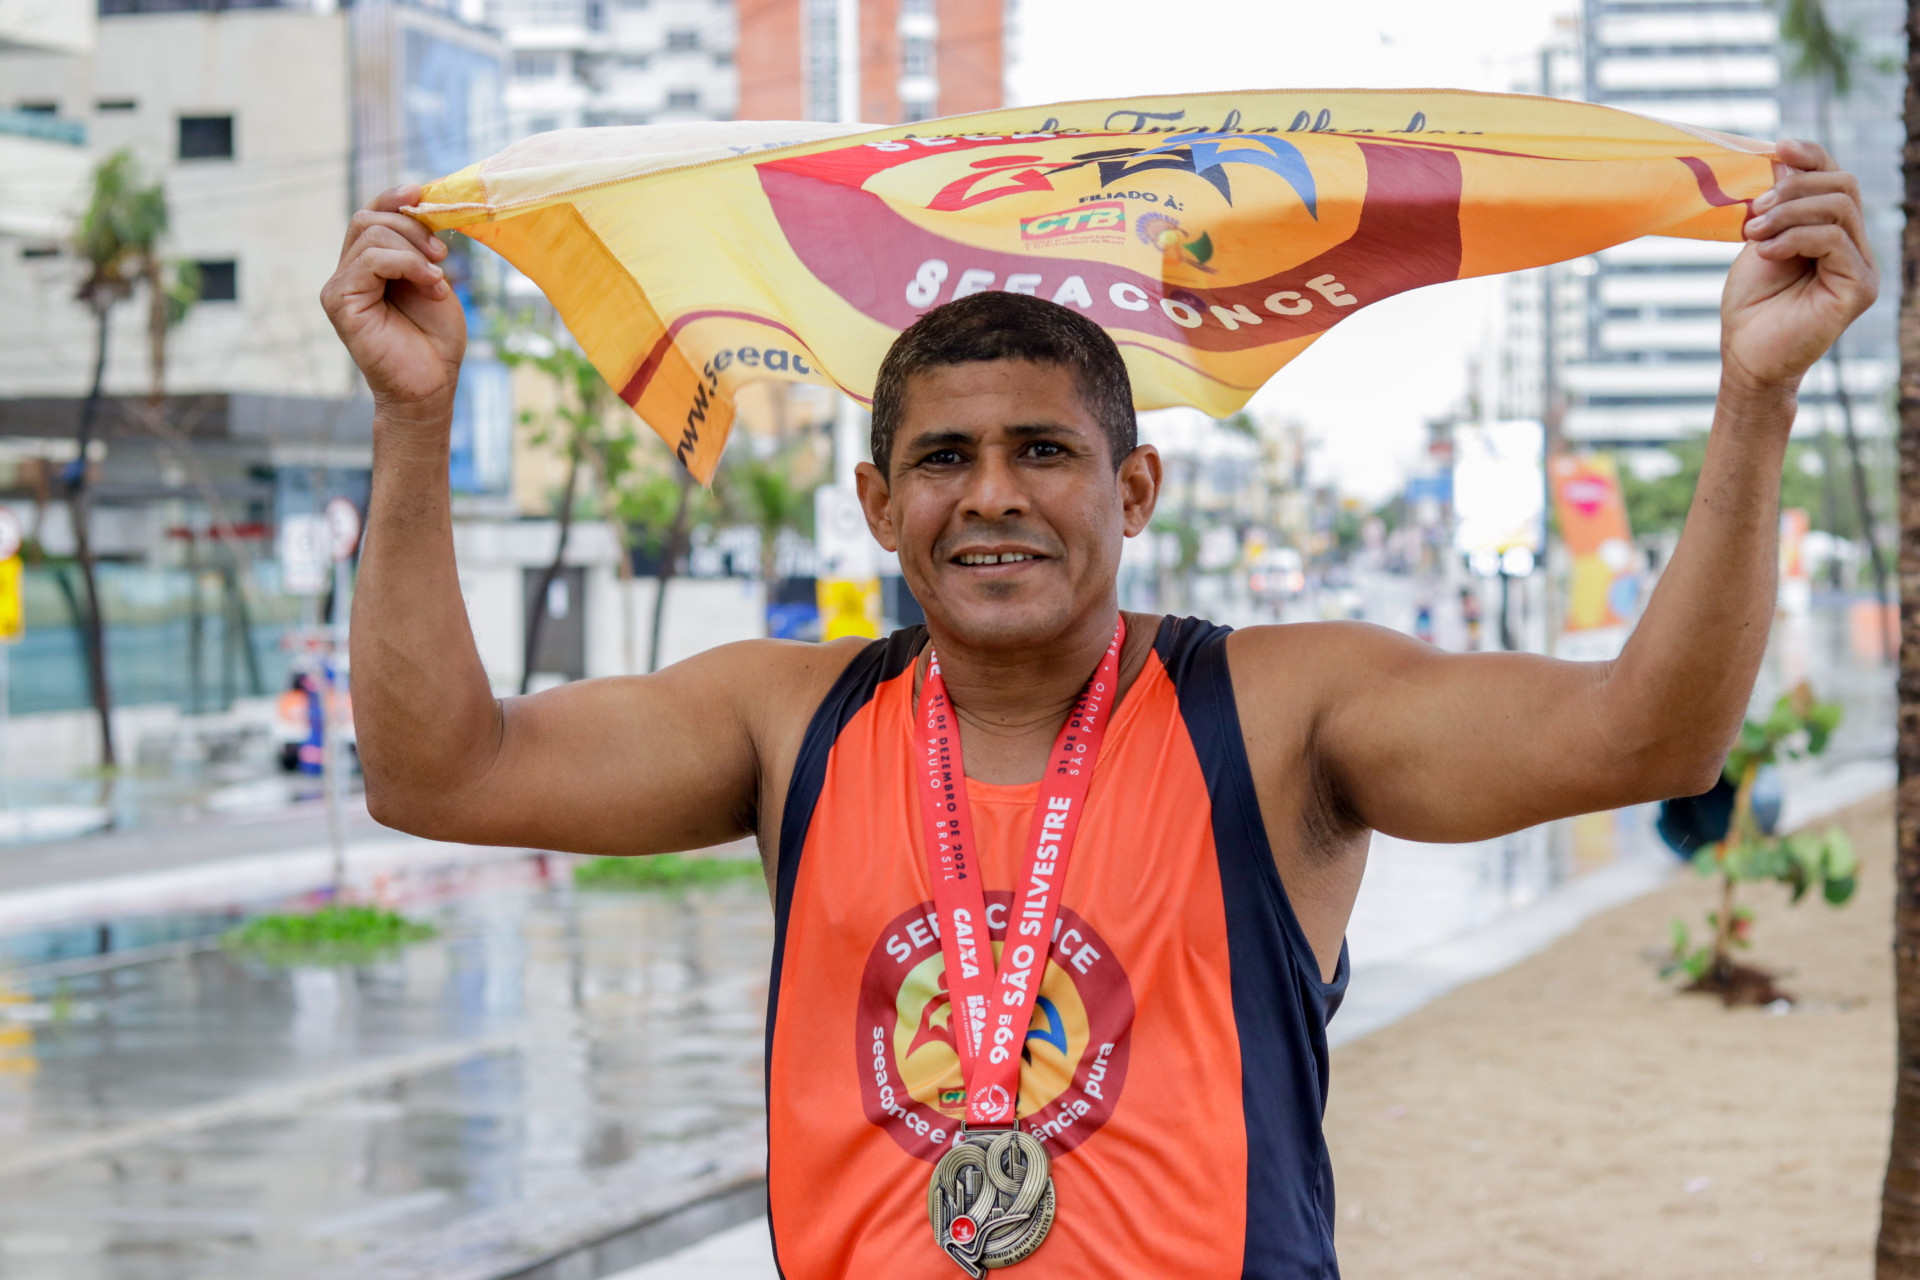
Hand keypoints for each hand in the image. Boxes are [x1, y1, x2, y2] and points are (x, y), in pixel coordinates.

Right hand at [320, 186, 466, 423]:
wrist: (432, 386)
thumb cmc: (435, 339)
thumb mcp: (434, 279)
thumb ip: (421, 246)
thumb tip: (419, 202)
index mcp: (369, 265)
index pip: (372, 215)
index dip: (394, 198)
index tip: (421, 192)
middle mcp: (349, 272)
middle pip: (369, 218)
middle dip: (411, 225)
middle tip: (443, 253)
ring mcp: (340, 287)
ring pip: (370, 234)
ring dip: (413, 248)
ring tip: (438, 278)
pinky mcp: (339, 302)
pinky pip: (369, 259)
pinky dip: (406, 263)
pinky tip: (431, 282)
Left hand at [1721, 139, 1877, 391]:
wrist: (1746, 356)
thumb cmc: (1752, 304)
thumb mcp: (1759, 242)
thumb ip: (1775, 206)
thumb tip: (1781, 156)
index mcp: (1833, 230)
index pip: (1834, 177)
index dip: (1810, 156)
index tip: (1777, 147)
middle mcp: (1855, 245)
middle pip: (1843, 186)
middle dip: (1795, 187)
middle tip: (1755, 209)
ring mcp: (1862, 266)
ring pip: (1841, 208)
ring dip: (1790, 212)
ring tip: (1753, 232)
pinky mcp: (1859, 288)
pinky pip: (1836, 241)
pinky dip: (1797, 237)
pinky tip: (1767, 251)